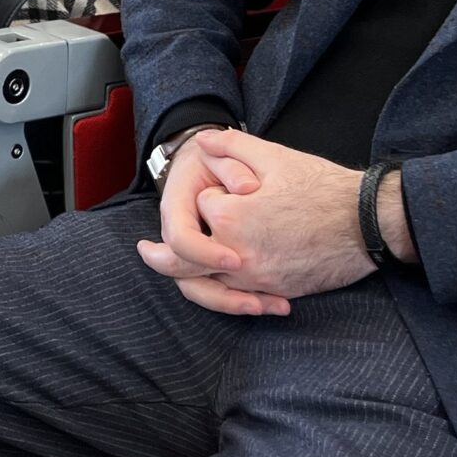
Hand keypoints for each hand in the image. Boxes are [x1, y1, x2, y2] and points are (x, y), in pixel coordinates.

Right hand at [138, 133, 286, 315]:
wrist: (207, 164)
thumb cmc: (215, 158)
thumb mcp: (223, 151)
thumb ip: (233, 161)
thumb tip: (246, 188)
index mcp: (178, 206)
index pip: (180, 238)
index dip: (204, 253)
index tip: (236, 260)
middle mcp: (181, 235)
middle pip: (186, 275)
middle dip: (221, 293)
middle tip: (256, 299)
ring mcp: (195, 253)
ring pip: (203, 291)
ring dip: (236, 303)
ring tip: (274, 305)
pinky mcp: (211, 264)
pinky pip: (220, 290)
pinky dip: (246, 300)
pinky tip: (278, 302)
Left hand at [139, 130, 390, 308]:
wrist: (366, 223)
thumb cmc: (323, 188)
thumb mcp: (274, 156)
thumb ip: (231, 145)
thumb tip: (202, 139)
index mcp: (231, 217)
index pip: (202, 207)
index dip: (216, 192)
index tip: (237, 185)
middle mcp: (236, 254)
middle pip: (183, 261)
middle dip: (161, 256)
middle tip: (147, 251)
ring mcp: (255, 277)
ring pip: (205, 287)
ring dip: (188, 277)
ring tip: (174, 271)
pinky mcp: (273, 291)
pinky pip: (237, 299)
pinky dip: (224, 294)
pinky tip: (221, 288)